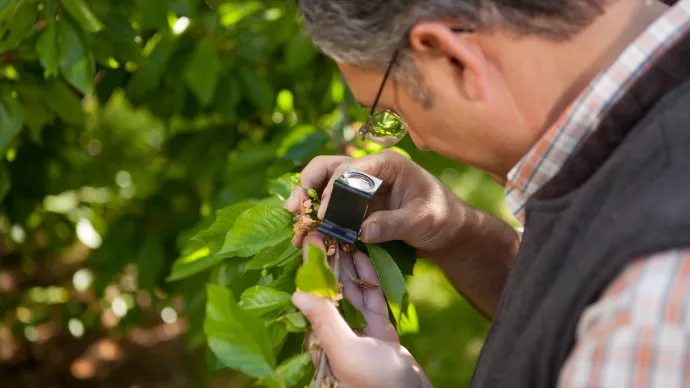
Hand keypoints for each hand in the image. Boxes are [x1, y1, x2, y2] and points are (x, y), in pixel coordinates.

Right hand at [284, 149, 467, 254]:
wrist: (448, 230)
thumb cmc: (441, 217)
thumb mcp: (421, 220)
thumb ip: (393, 224)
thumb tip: (361, 232)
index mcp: (386, 164)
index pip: (350, 168)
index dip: (331, 188)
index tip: (321, 212)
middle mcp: (369, 170)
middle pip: (328, 167)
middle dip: (306, 185)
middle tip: (293, 208)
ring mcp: (360, 186)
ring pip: (323, 183)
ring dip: (306, 198)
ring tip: (294, 218)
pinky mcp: (356, 204)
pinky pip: (330, 204)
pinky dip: (316, 214)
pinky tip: (307, 229)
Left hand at [293, 233, 431, 387]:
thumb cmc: (378, 386)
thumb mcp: (347, 352)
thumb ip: (325, 321)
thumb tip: (298, 293)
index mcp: (322, 341)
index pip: (313, 296)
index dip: (311, 266)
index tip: (309, 240)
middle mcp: (337, 334)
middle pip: (329, 290)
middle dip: (328, 259)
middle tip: (326, 228)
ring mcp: (360, 333)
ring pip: (350, 291)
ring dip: (347, 264)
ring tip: (344, 235)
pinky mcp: (380, 333)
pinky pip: (371, 300)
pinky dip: (368, 278)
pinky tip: (363, 256)